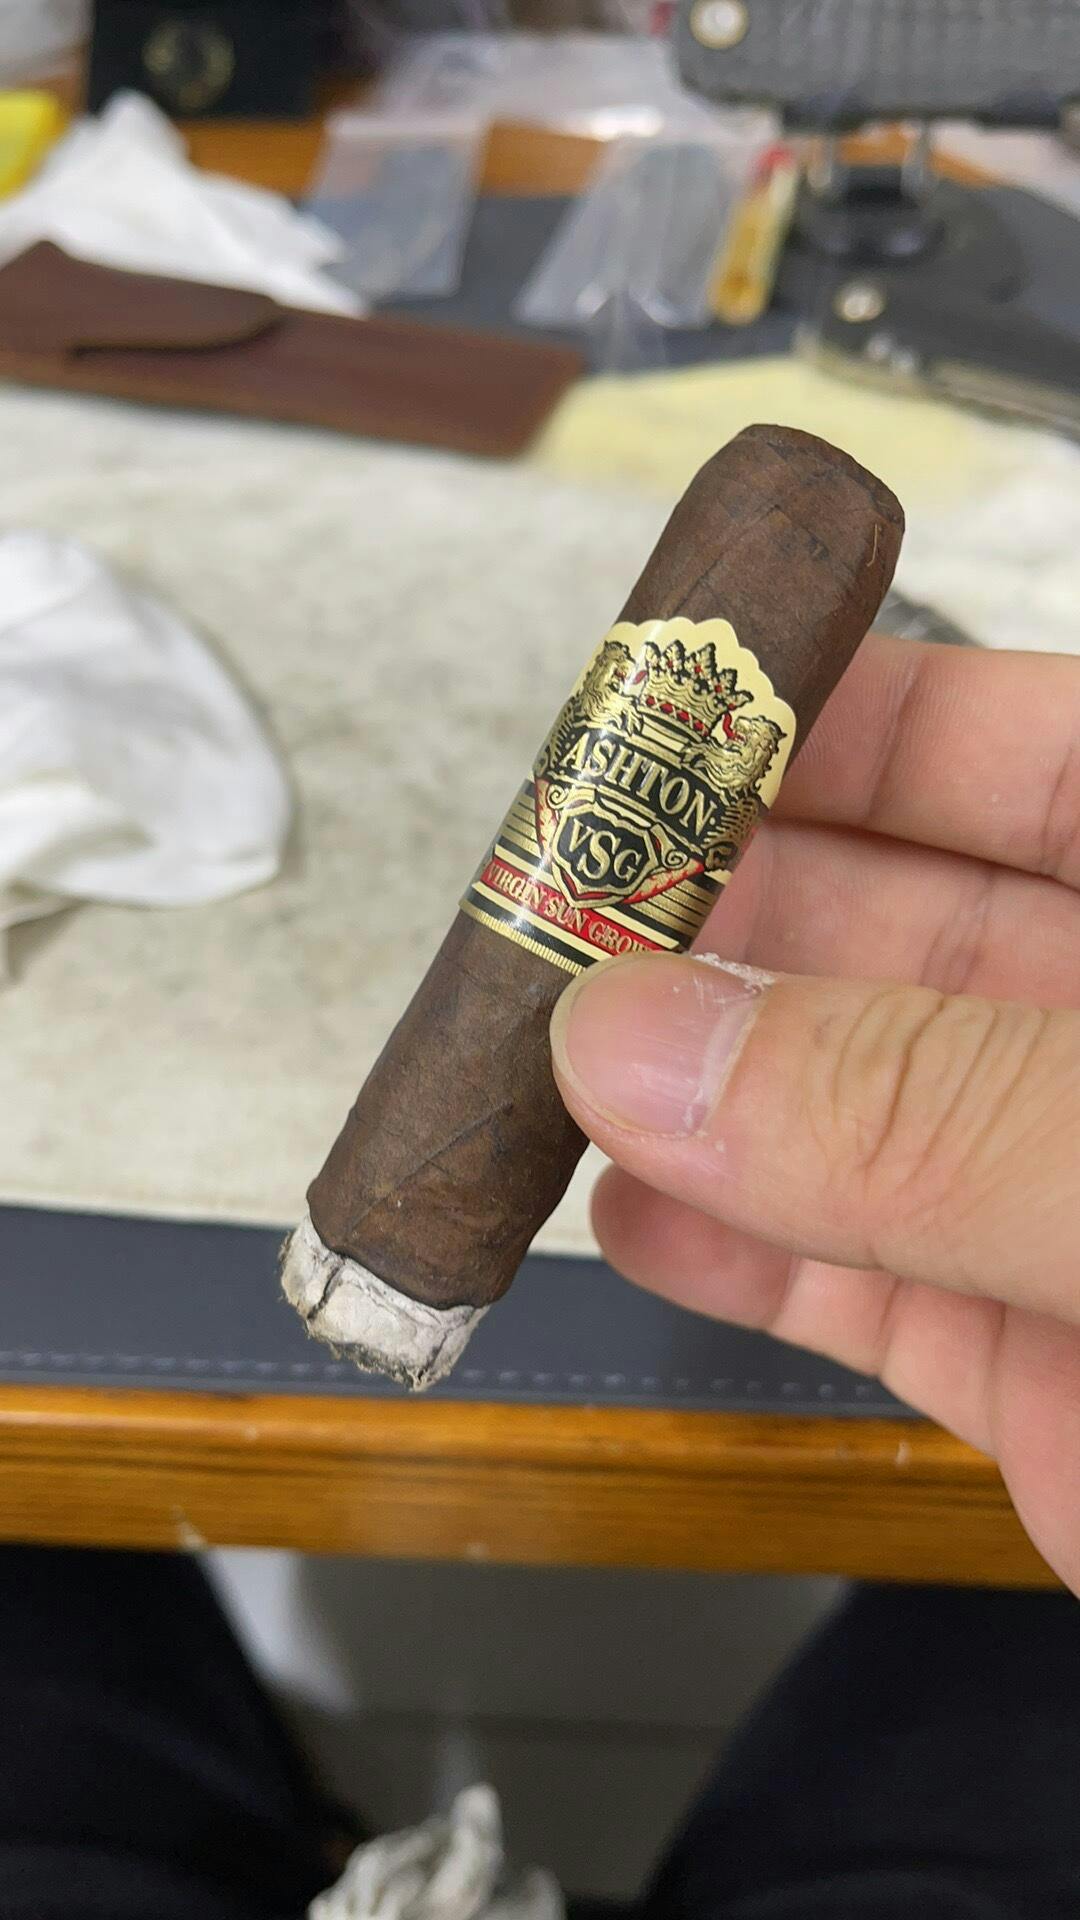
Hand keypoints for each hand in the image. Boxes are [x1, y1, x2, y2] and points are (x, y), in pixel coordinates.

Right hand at [550, 634, 1079, 1594]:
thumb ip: (938, 1108)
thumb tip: (651, 1044)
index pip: (1022, 756)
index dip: (842, 719)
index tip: (668, 717)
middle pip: (896, 928)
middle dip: (714, 913)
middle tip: (549, 907)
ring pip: (853, 1113)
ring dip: (691, 1083)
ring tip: (537, 1051)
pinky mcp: (1047, 1377)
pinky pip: (867, 1289)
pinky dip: (743, 1255)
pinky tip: (629, 1213)